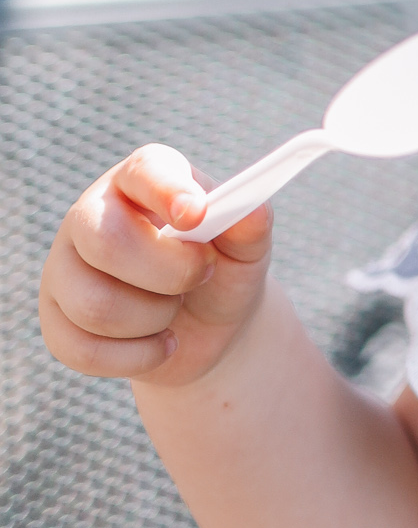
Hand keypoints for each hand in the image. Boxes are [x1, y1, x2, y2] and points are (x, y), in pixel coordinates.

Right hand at [39, 146, 273, 390]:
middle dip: (169, 272)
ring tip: (174, 309)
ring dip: (156, 318)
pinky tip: (160, 343)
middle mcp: (91, 215)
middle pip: (106, 241)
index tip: (196, 216)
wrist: (205, 326)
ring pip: (95, 304)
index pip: (145, 172)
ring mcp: (65, 268)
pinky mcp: (55, 320)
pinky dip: (138, 356)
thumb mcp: (247, 247)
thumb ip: (252, 224)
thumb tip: (253, 211)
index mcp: (142, 179)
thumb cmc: (222, 269)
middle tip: (200, 276)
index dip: (167, 192)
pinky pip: (84, 350)